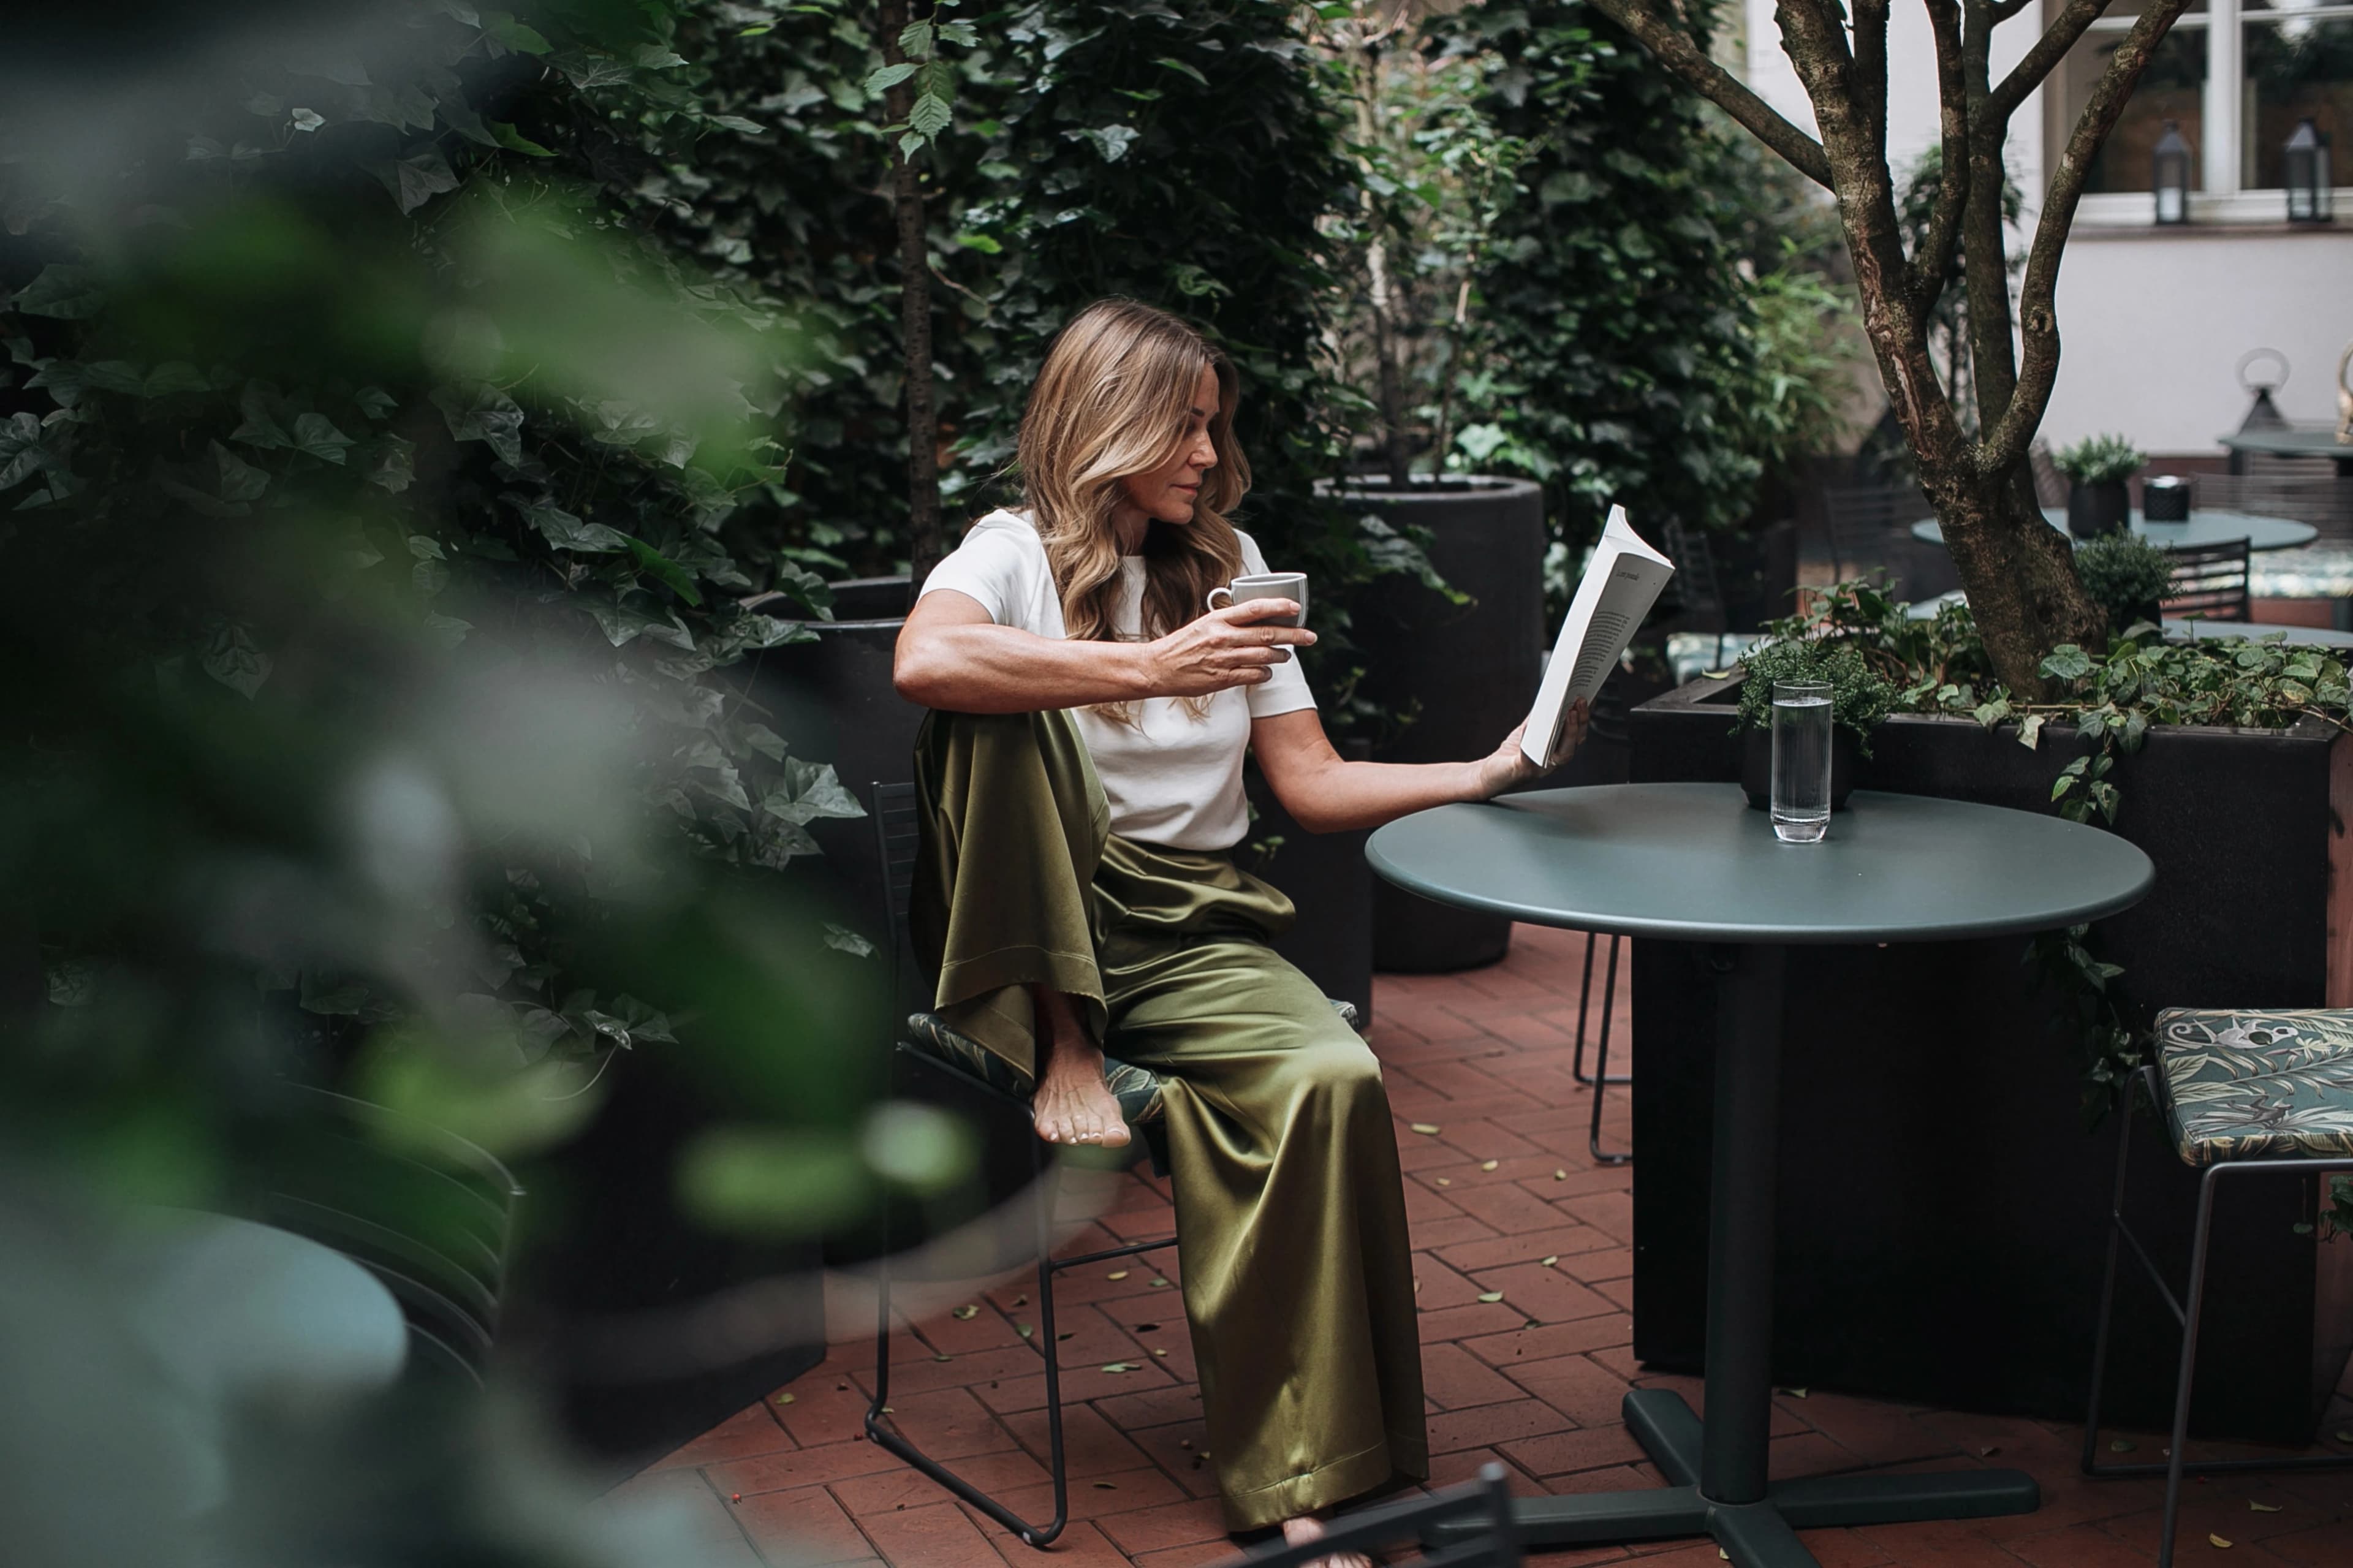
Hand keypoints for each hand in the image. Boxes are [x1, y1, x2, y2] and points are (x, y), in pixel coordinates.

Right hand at [1144, 599, 1315, 696]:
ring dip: (1281, 655)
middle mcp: (1223, 637)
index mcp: (1218, 619)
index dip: (1279, 607)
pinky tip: (1267, 671)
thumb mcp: (1204, 624)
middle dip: (1294, 635)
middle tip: (1310, 637)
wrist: (1158, 667)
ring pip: (1264, 655)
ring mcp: (1223, 659)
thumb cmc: (1183, 644)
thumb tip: (1257, 617)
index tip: (1296, 608)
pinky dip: (1265, 673)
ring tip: (1287, 655)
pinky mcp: (1222, 679)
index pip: (1255, 608)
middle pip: (1267, 634)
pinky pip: (1253, 675)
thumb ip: (1229, 620)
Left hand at [1472, 702, 1585, 798]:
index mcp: (1558, 749)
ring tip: (1568, 713)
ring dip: (1569, 733)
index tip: (1589, 698)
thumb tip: (1550, 694)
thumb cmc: (1513, 751)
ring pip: (1564, 754)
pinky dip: (1532, 741)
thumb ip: (1540, 715)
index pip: (1579, 733)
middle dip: (1580, 721)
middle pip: (1575, 743)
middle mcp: (1554, 761)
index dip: (1586, 716)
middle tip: (1579, 701)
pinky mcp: (1525, 771)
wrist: (1492, 773)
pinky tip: (1530, 726)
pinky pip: (1532, 757)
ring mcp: (1542, 769)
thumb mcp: (1528, 729)